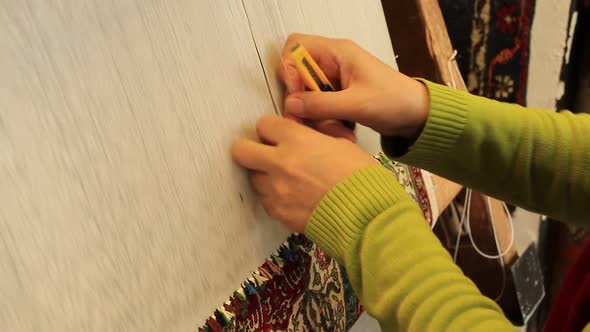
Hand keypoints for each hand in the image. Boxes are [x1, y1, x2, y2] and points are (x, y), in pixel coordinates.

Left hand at [231, 115, 376, 232]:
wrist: (366, 215)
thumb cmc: (361, 178)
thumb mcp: (343, 144)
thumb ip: (317, 135)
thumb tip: (305, 130)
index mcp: (297, 140)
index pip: (264, 124)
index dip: (272, 128)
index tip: (278, 134)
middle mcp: (280, 163)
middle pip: (242, 150)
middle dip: (251, 149)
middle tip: (266, 153)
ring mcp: (276, 190)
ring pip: (253, 177)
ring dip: (265, 175)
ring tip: (286, 180)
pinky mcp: (278, 212)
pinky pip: (266, 200)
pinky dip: (275, 197)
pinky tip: (294, 197)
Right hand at [278, 33, 429, 138]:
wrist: (416, 116)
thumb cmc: (396, 100)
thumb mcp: (357, 104)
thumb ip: (321, 104)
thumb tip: (291, 105)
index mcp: (338, 52)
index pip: (296, 47)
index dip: (289, 69)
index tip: (297, 93)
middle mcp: (333, 63)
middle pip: (298, 76)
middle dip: (302, 101)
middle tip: (309, 118)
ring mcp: (334, 81)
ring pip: (306, 96)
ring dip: (316, 117)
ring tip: (337, 130)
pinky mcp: (337, 97)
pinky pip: (318, 108)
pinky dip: (325, 122)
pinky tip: (342, 130)